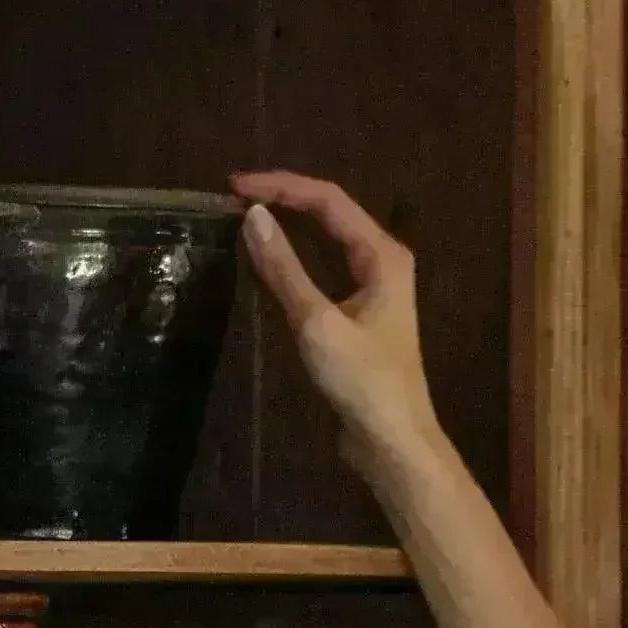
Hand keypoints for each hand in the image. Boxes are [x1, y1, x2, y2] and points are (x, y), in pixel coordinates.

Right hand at [231, 171, 443, 481]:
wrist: (393, 441)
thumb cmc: (363, 383)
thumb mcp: (316, 323)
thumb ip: (284, 269)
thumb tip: (252, 217)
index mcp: (383, 256)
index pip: (328, 200)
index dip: (281, 186)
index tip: (234, 187)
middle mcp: (383, 263)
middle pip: (329, 214)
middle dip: (284, 199)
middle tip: (234, 197)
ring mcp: (374, 289)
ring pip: (327, 241)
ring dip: (288, 226)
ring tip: (244, 218)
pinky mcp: (360, 315)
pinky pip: (324, 270)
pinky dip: (295, 259)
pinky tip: (266, 261)